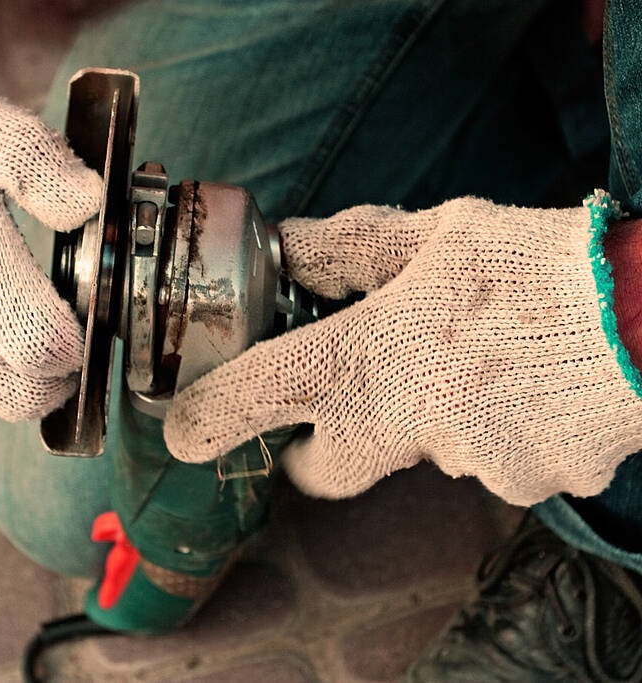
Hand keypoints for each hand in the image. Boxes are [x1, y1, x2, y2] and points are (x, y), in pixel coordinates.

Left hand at [164, 193, 641, 505]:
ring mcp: (469, 462)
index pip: (259, 397)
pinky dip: (494, 432)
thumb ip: (347, 249)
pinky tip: (525, 386)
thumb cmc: (541, 263)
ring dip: (430, 420)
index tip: (186, 433)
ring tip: (480, 363)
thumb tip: (286, 248)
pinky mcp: (527, 484)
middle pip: (324, 472)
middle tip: (334, 414)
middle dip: (315, 454)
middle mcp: (407, 424)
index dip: (208, 421)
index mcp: (369, 356)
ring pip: (419, 456)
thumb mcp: (435, 234)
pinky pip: (492, 464)